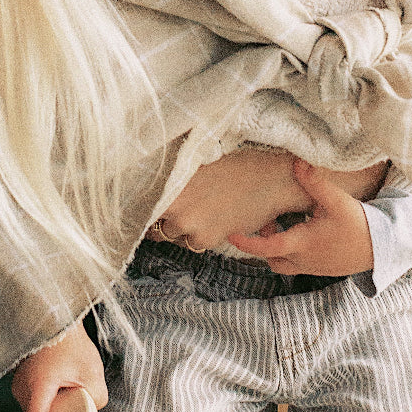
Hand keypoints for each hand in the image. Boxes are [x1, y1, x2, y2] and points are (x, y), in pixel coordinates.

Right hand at [11, 322, 107, 411]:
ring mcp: (17, 383)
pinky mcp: (19, 379)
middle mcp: (22, 386)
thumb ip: (97, 399)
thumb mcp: (93, 373)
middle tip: (73, 405)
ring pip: (35, 410)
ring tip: (66, 387)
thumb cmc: (73, 344)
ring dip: (51, 406)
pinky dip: (46, 397)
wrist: (55, 320)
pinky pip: (33, 399)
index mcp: (38, 386)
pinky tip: (58, 383)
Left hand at [150, 149, 305, 251]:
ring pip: (173, 236)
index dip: (142, 209)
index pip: (142, 203)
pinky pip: (193, 244)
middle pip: (154, 223)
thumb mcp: (199, 167)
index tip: (146, 213)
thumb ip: (178, 182)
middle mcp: (174, 202)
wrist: (269, 181)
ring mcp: (187, 221)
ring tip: (204, 215)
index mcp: (171, 180)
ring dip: (183, 231)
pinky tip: (216, 222)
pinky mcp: (204, 238)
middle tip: (182, 214)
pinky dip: (201, 238)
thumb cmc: (239, 168)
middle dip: (165, 221)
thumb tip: (162, 192)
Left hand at [150, 150, 388, 251]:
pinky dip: (291, 252)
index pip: (267, 247)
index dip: (247, 242)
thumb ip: (315, 182)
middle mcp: (303, 260)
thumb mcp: (337, 202)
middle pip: (271, 257)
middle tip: (267, 222)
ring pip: (283, 263)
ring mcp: (312, 267)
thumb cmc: (360, 226)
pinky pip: (297, 265)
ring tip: (282, 226)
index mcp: (302, 243)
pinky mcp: (322, 268)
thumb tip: (297, 162)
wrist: (383, 249)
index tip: (231, 234)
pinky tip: (303, 232)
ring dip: (276, 248)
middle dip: (263, 243)